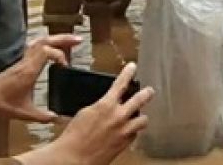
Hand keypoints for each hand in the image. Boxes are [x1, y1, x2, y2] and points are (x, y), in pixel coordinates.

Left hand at [0, 34, 80, 121]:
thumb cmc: (1, 101)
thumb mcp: (23, 112)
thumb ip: (41, 116)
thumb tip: (56, 119)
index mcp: (30, 71)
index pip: (47, 52)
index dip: (60, 56)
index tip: (65, 66)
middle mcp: (28, 61)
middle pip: (46, 41)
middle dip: (64, 39)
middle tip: (78, 40)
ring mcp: (24, 59)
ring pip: (41, 41)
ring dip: (57, 39)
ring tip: (70, 41)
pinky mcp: (22, 61)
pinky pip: (37, 45)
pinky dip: (48, 43)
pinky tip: (54, 47)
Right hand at [25, 62, 152, 164]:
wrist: (73, 158)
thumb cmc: (74, 138)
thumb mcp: (85, 113)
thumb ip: (100, 106)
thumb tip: (106, 103)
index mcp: (106, 105)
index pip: (121, 83)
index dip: (128, 73)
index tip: (133, 67)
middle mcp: (119, 116)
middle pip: (140, 99)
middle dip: (146, 93)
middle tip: (149, 91)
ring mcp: (124, 130)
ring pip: (143, 119)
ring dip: (141, 117)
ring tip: (141, 116)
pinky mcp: (125, 143)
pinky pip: (135, 134)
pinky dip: (133, 132)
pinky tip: (130, 131)